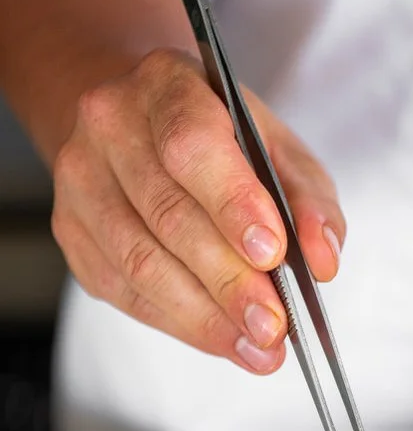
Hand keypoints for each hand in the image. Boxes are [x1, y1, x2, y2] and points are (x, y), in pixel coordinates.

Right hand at [51, 48, 344, 373]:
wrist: (139, 127)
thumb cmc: (219, 140)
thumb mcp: (278, 150)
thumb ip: (309, 202)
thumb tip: (322, 260)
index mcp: (166, 84)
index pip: (192, 144)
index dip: (232, 203)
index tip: (272, 253)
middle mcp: (110, 124)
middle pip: (167, 214)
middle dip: (228, 281)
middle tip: (273, 325)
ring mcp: (82, 181)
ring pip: (140, 263)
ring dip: (205, 317)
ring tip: (256, 346)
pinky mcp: (73, 233)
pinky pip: (125, 292)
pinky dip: (181, 325)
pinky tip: (223, 340)